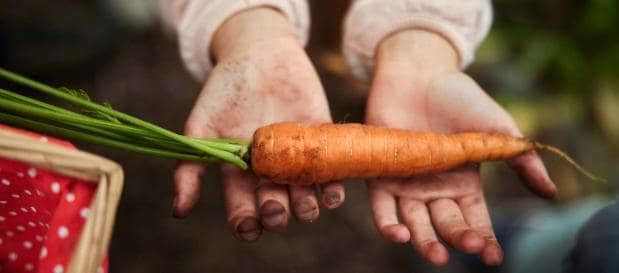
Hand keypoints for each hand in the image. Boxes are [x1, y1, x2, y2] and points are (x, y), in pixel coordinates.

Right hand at [173, 8, 344, 241]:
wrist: (260, 54)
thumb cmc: (225, 90)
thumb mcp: (202, 128)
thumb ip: (190, 168)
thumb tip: (177, 212)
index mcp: (241, 174)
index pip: (244, 212)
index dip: (247, 226)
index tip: (250, 227)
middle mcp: (270, 172)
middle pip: (276, 210)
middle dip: (276, 216)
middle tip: (275, 208)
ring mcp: (297, 159)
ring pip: (306, 200)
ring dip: (307, 210)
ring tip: (305, 206)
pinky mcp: (321, 143)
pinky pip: (332, 175)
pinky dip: (334, 190)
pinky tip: (332, 193)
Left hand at [365, 30, 556, 265]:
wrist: (418, 72)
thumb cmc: (460, 98)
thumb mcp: (498, 129)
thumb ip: (522, 160)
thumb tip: (551, 192)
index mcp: (464, 183)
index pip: (476, 220)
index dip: (485, 239)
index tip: (493, 257)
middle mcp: (435, 189)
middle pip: (447, 224)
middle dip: (458, 239)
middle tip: (467, 247)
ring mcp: (407, 183)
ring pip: (416, 223)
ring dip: (424, 242)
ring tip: (435, 254)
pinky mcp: (381, 174)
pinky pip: (382, 207)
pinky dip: (388, 224)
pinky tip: (399, 234)